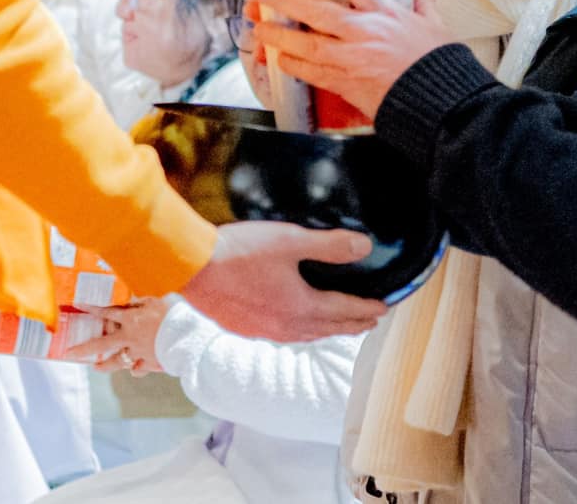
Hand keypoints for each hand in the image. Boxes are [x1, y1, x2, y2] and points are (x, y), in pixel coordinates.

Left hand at [65, 298, 170, 374]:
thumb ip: (144, 301)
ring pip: (117, 361)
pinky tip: (133, 370)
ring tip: (95, 367)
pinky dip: (135, 369)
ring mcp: (138, 353)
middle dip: (84, 348)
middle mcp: (130, 337)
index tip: (78, 305)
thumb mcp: (159, 300)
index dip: (92, 308)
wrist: (188, 339)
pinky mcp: (150, 363)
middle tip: (70, 353)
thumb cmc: (175, 315)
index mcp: (131, 319)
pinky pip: (138, 369)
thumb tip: (135, 299)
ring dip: (105, 364)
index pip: (107, 312)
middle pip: (102, 344)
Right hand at [178, 220, 385, 341]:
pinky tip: (295, 326)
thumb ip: (329, 245)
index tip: (384, 309)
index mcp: (301, 308)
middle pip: (328, 328)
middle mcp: (286, 327)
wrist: (192, 268)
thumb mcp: (290, 241)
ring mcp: (263, 331)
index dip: (366, 309)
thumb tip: (365, 246)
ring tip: (339, 326)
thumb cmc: (240, 252)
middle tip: (370, 322)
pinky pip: (284, 336)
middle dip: (352, 325)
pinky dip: (302, 331)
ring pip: (306, 335)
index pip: (344, 311)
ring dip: (328, 330)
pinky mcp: (244, 328)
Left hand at [247, 0, 453, 118]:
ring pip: (306, 44)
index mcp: (387, 12)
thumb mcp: (435, 26)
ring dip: (279, 35)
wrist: (441, 104)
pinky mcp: (346, 84)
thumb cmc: (438, 63)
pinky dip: (293, 65)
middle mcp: (365, 32)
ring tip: (258, 26)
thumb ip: (424, 3)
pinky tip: (279, 58)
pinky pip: (312, 73)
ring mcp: (352, 59)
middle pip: (317, 11)